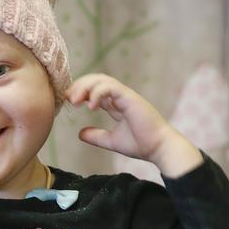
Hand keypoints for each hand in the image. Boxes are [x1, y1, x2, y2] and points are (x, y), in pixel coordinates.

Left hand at [65, 73, 202, 177]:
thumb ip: (97, 136)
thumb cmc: (141, 145)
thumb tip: (80, 134)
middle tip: (68, 98)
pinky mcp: (130, 98)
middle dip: (80, 86)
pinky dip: (98, 93)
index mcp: (117, 104)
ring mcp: (126, 95)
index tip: (69, 101)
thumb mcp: (112, 141)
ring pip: (102, 80)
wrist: (160, 149)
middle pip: (96, 80)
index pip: (95, 89)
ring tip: (75, 101)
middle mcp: (121, 96)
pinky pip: (111, 87)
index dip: (81, 91)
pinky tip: (91, 105)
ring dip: (85, 87)